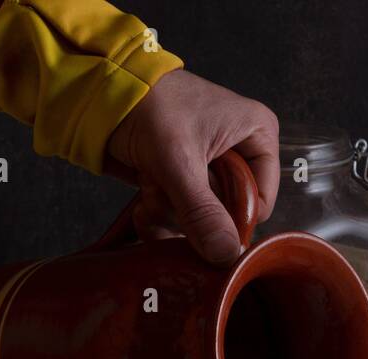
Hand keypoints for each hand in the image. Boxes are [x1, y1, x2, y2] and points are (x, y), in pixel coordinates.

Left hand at [106, 69, 279, 263]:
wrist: (104, 93)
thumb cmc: (150, 107)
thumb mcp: (179, 161)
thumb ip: (203, 212)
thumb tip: (227, 255)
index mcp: (258, 135)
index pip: (262, 201)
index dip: (233, 218)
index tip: (202, 219)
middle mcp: (240, 152)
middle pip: (229, 213)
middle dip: (192, 214)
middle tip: (166, 195)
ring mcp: (212, 168)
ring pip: (202, 218)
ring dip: (170, 213)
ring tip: (150, 191)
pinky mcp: (186, 179)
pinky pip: (182, 214)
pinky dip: (160, 213)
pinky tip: (144, 198)